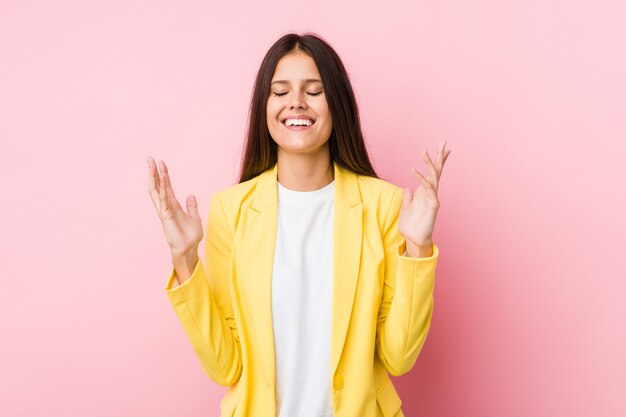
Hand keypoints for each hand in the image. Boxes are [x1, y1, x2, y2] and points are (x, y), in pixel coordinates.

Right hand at [146, 156, 202, 256]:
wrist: (189, 248)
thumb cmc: (190, 236)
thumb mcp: (195, 217)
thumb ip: (192, 206)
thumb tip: (191, 196)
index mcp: (173, 205)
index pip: (166, 186)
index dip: (163, 174)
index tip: (160, 162)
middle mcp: (166, 206)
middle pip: (158, 186)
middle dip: (154, 172)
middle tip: (150, 159)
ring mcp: (165, 211)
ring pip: (158, 191)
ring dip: (156, 178)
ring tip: (154, 165)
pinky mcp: (166, 217)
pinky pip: (163, 201)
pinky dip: (162, 191)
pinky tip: (161, 182)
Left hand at [398, 141, 450, 255]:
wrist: (414, 240)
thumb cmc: (411, 226)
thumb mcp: (406, 208)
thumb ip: (408, 198)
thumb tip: (408, 188)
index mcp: (425, 192)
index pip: (433, 173)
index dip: (437, 161)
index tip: (443, 148)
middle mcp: (431, 193)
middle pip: (437, 171)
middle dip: (439, 157)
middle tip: (443, 142)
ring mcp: (433, 198)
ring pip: (433, 177)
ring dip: (429, 164)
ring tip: (424, 152)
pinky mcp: (432, 205)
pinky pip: (428, 189)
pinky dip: (422, 180)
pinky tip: (414, 172)